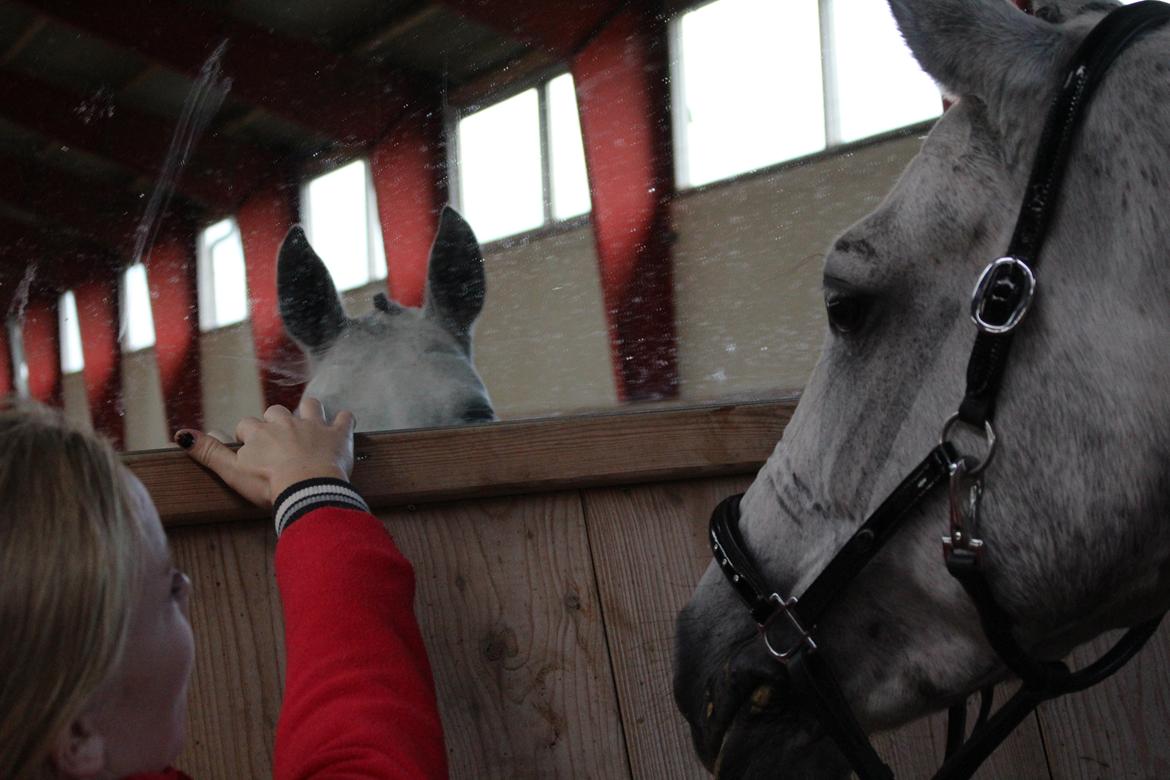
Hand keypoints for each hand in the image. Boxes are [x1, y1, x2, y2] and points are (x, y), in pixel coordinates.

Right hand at [175, 396, 355, 506]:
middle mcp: (286, 422)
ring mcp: (314, 426)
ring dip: (309, 411)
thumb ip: (209, 453)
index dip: (247, 436)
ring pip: (310, 405)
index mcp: (260, 432)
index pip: (247, 425)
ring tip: (309, 422)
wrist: (307, 489)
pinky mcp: (338, 435)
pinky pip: (345, 418)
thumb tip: (182, 435)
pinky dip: (344, 420)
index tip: (249, 448)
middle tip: (279, 440)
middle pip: (276, 412)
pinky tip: (344, 424)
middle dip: (276, 421)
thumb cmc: (269, 484)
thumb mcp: (232, 471)